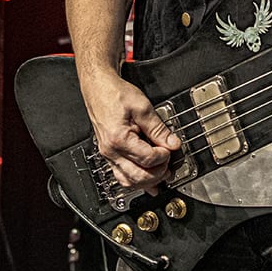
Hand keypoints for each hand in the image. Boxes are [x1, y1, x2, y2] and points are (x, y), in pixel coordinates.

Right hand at [77, 67, 180, 193]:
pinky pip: (122, 176)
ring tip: (162, 173)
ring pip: (129, 181)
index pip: (148, 159)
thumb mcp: (142, 107)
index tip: (171, 148)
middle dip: (158, 173)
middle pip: (139, 176)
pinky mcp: (109, 155)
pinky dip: (136, 181)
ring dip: (148, 181)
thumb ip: (159, 128)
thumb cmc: (115, 94)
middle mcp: (111, 151)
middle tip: (169, 163)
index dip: (164, 156)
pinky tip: (148, 182)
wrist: (99, 88)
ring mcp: (108, 155)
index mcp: (118, 138)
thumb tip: (172, 144)